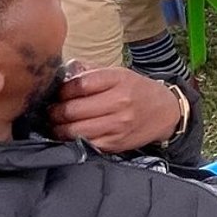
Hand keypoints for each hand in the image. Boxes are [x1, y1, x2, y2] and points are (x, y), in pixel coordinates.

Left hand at [51, 65, 183, 153]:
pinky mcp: (116, 144)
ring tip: (55, 124)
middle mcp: (119, 102)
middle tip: (50, 110)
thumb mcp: (118, 74)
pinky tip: (69, 135)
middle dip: (55, 111)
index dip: (61, 90)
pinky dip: (72, 140)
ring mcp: (118, 125)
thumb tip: (61, 74)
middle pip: (73, 109)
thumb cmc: (136, 90)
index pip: (78, 84)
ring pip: (75, 130)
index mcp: (118, 79)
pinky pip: (85, 144)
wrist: (165, 112)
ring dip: (59, 129)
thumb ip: (90, 73)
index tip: (57, 93)